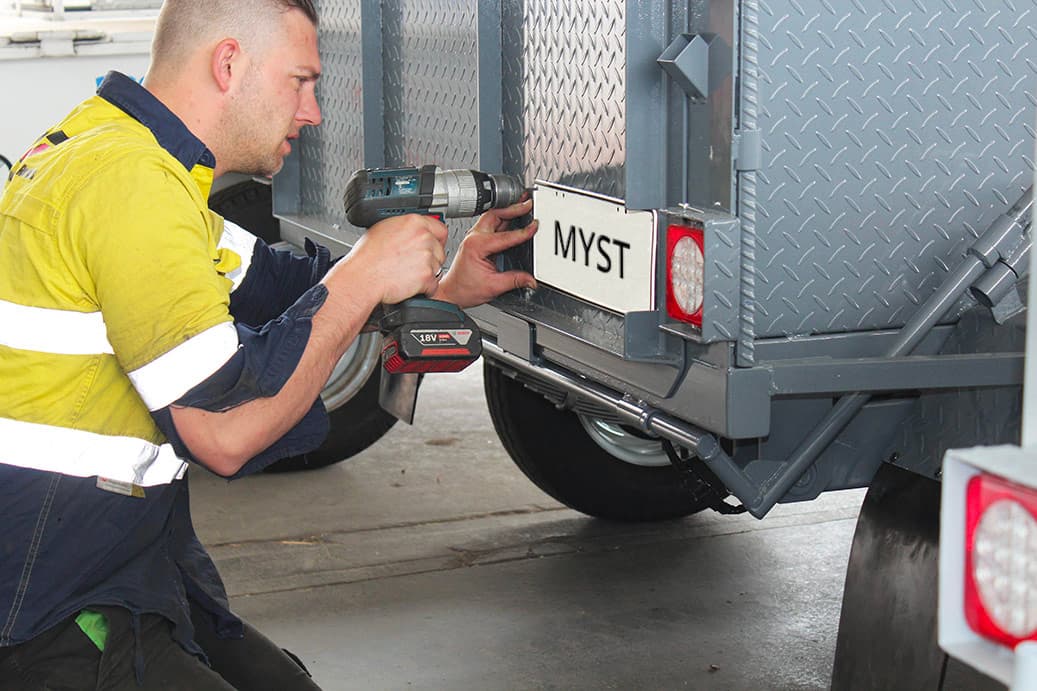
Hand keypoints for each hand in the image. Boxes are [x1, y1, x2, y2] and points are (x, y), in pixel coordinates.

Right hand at [330, 213, 447, 305]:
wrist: (362, 277)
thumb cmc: (367, 257)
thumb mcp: (383, 229)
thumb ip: (404, 228)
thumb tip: (410, 231)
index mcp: (413, 222)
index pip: (440, 229)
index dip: (436, 240)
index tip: (433, 246)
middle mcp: (423, 237)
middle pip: (440, 250)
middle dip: (431, 259)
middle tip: (414, 265)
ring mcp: (426, 256)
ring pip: (437, 268)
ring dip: (427, 274)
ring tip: (408, 275)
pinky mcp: (426, 276)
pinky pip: (433, 285)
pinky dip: (424, 288)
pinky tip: (410, 285)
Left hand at [433, 198, 538, 307]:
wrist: (451, 293)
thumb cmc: (464, 289)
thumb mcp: (493, 286)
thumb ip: (515, 280)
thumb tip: (531, 279)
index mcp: (476, 245)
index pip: (505, 235)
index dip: (522, 231)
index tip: (534, 226)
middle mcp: (473, 237)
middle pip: (495, 214)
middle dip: (513, 208)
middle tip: (528, 204)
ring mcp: (474, 236)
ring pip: (492, 215)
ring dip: (507, 210)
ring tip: (523, 205)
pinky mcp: (476, 239)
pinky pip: (491, 222)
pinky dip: (503, 217)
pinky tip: (512, 216)